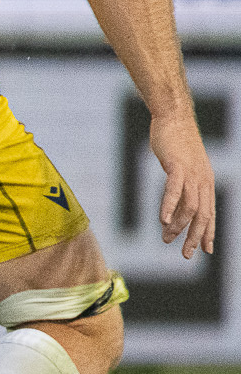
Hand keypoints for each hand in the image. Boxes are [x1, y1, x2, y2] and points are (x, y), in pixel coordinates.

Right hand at [150, 109, 215, 257]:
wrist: (174, 119)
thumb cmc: (176, 144)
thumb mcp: (182, 169)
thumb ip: (182, 188)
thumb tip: (174, 208)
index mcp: (205, 183)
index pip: (210, 213)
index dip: (208, 233)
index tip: (204, 250)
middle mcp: (203, 181)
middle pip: (203, 215)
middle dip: (195, 237)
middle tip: (187, 254)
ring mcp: (192, 174)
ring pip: (190, 206)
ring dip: (179, 226)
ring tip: (167, 238)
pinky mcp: (178, 166)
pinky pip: (175, 190)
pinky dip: (169, 206)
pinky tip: (163, 219)